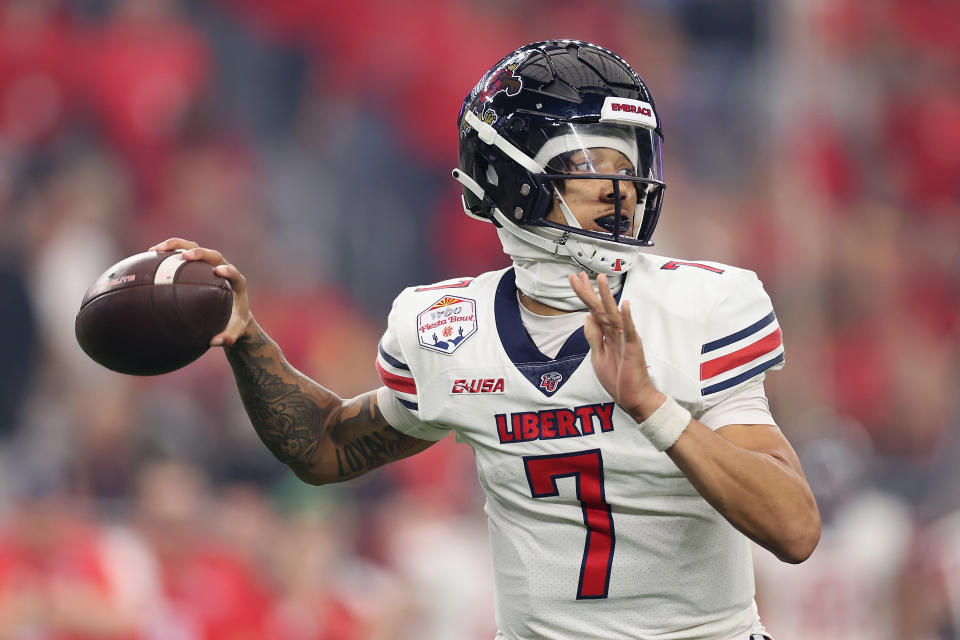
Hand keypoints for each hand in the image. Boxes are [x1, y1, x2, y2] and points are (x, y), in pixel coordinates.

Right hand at [148, 238, 253, 346]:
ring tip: (156, 250)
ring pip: (194, 248)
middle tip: (184, 257)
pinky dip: (167, 253)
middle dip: (199, 253)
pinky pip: (181, 254)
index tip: (218, 271)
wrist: (234, 313)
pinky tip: (149, 257)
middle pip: (213, 255)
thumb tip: (214, 342)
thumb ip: (228, 337)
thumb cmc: (234, 322)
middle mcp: (224, 268)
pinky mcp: (197, 265)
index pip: (234, 273)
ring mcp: (209, 264)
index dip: (228, 270)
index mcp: (236, 283)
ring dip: (176, 246)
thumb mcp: (234, 332)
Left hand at [569, 272, 665, 421]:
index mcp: (607, 334)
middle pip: (600, 308)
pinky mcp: (633, 349)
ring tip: (600, 279)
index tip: (576, 279)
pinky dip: (627, 318)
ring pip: (613, 314)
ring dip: (606, 297)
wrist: (634, 398)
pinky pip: (629, 331)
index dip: (584, 295)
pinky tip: (624, 305)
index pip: (593, 310)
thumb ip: (593, 337)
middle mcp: (616, 332)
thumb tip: (586, 317)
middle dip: (589, 291)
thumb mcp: (598, 356)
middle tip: (578, 274)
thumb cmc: (618, 378)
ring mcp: (626, 339)